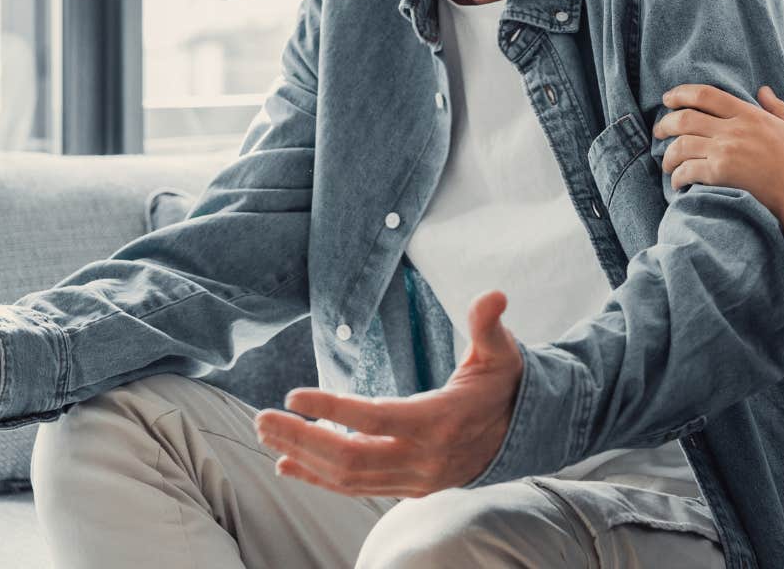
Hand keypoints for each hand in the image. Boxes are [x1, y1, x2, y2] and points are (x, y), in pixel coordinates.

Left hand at [254, 290, 521, 497]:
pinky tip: (288, 464)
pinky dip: (319, 479)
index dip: (332, 410)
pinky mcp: (408, 488)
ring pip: (348, 477)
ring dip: (303, 457)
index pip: (375, 419)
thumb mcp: (501, 352)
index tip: (293, 395)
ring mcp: (415, 479)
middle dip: (301, 438)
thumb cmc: (502, 385)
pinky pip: (356, 489)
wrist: (522, 433)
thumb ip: (489, 324)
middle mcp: (424, 458)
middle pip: (350, 456)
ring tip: (267, 435)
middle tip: (261, 418)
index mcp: (440, 421)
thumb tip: (492, 296)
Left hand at [654, 83, 783, 222]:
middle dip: (665, 123)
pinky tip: (677, 182)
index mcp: (751, 114)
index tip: (668, 98)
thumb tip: (764, 90)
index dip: (681, 93)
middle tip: (658, 131)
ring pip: (681, 144)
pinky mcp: (721, 174)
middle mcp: (734, 129)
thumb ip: (781, 108)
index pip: (706, 95)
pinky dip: (677, 176)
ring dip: (668, 154)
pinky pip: (687, 170)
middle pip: (685, 118)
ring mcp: (726, 150)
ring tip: (666, 163)